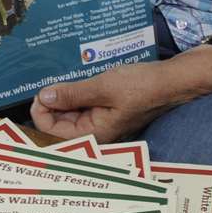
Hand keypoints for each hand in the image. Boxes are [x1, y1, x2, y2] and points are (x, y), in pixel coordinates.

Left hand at [29, 61, 175, 142]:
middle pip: (59, 123)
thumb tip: (44, 97)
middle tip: (49, 80)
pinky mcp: (106, 110)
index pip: (52, 131)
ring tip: (60, 78)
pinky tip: (75, 80)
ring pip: (70, 113)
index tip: (41, 90)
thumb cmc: (141, 86)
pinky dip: (75, 94)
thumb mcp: (103, 87)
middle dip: (50, 104)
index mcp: (93, 134)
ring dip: (63, 97)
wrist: (170, 81)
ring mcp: (101, 121)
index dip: (41, 111)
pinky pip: (83, 105)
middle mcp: (95, 132)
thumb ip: (72, 94)